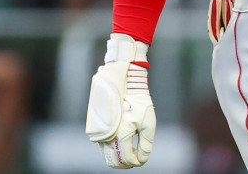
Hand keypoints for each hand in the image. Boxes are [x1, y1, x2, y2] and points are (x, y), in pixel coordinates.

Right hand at [86, 34, 155, 167]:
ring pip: (106, 155)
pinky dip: (112, 150)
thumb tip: (142, 159)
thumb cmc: (139, 103)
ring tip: (131, 152)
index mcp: (122, 136)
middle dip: (126, 163)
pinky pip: (103, 146)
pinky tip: (122, 145)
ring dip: (118, 158)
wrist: (126, 84)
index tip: (142, 158)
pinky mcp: (98, 129)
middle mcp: (108, 137)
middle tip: (136, 158)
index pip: (127, 159)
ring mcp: (101, 133)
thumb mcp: (149, 124)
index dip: (137, 162)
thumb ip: (146, 144)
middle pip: (114, 161)